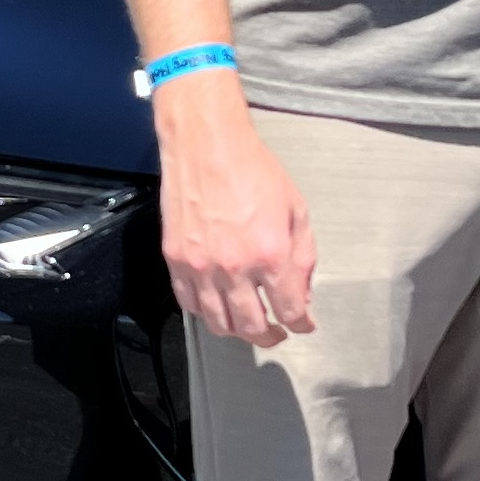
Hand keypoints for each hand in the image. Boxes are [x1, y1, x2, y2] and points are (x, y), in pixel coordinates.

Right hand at [154, 75, 313, 347]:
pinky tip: (217, 306)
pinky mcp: (176, 260)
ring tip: (247, 324)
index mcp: (271, 254)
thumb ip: (303, 257)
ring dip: (237, 331)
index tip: (303, 325)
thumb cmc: (252, 169)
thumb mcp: (297, 209)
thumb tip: (301, 293)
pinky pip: (189, 303)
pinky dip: (206, 313)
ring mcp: (201, 267)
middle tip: (276, 332)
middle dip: (269, 336)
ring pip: (218, 324)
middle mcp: (234, 267)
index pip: (289, 310)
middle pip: (252, 327)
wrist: (207, 144)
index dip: (301, 325)